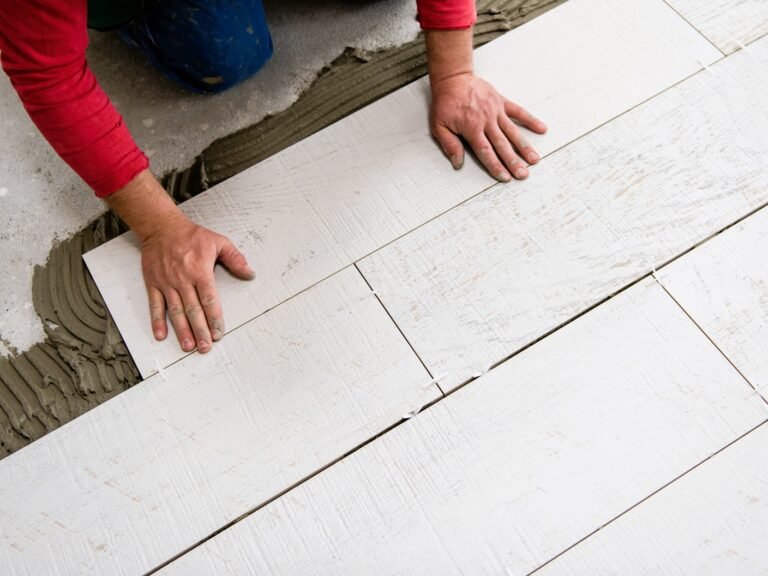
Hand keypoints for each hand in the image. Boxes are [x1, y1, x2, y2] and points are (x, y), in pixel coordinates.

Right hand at [141, 215, 254, 352]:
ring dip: (182, 330)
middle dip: (200, 330)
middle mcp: (182, 279)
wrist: (161, 226)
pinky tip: (161, 335)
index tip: (219, 333)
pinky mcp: (153, 283)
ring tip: (188, 346)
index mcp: (200, 271)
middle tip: (206, 347)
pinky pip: (155, 305)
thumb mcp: (219, 242)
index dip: (214, 318)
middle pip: (193, 310)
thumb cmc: (191, 235)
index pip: (209, 300)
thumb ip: (235, 259)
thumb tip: (250, 273)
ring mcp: (166, 283)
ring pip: (175, 311)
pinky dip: (156, 321)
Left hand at [429, 72, 546, 180]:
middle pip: (502, 145)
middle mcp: (486, 121)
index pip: (486, 152)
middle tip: (523, 174)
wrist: (453, 79)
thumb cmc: (445, 103)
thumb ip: (449, 145)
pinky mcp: (501, 102)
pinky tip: (542, 129)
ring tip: (535, 159)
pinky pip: (518, 111)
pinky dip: (530, 120)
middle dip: (514, 161)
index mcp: (472, 128)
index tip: (505, 177)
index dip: (496, 166)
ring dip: (524, 147)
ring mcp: (496, 111)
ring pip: (512, 132)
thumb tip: (458, 163)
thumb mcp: (438, 126)